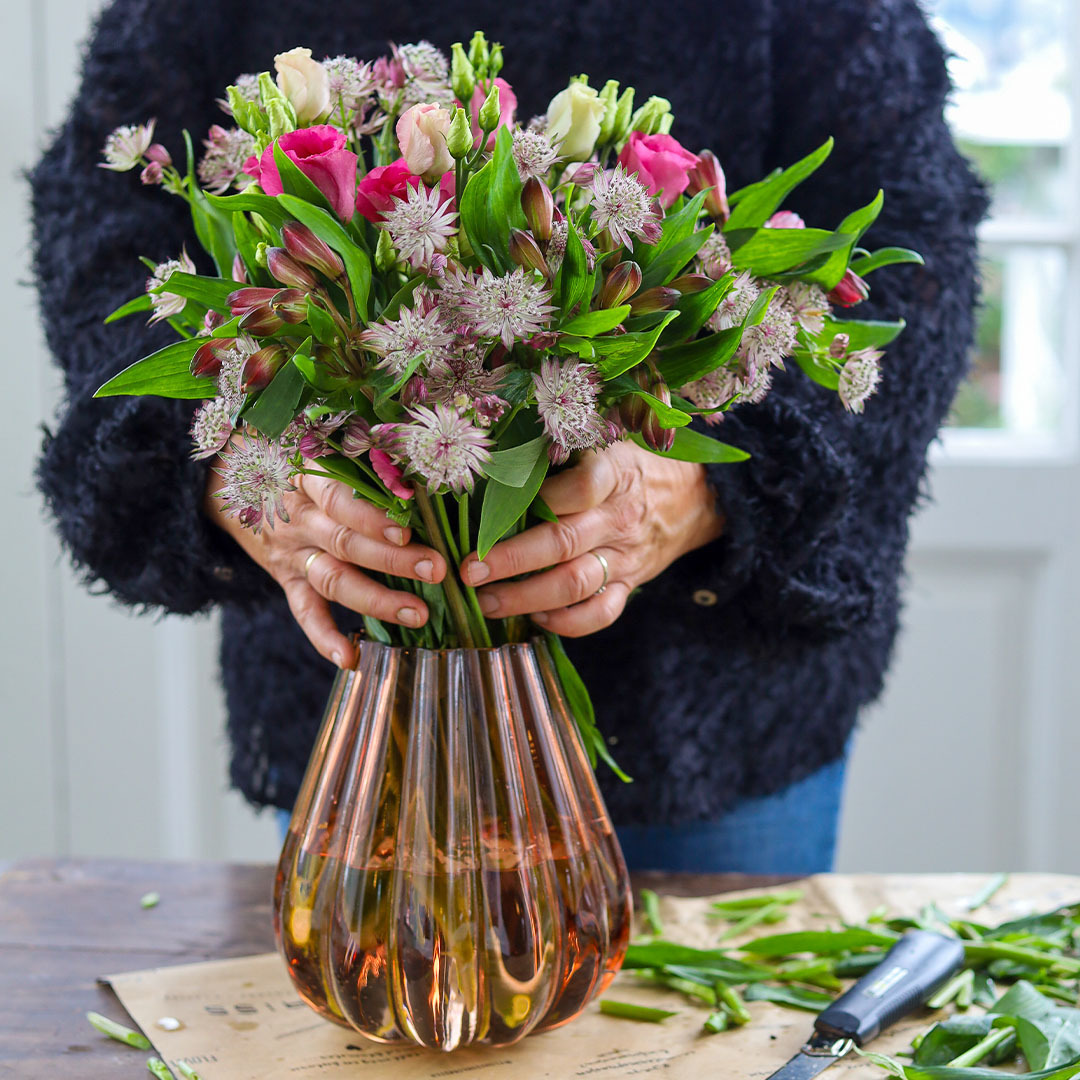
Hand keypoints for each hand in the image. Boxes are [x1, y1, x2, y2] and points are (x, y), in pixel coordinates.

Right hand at [205, 462, 445, 666]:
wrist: (229, 475)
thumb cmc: (292, 450)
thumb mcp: (317, 439)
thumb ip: (361, 450)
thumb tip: (420, 460)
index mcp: (306, 478)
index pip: (339, 498)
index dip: (372, 515)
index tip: (409, 526)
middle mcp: (297, 518)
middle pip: (345, 542)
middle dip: (392, 560)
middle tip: (435, 569)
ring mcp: (290, 552)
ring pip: (333, 580)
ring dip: (376, 601)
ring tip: (418, 614)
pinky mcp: (285, 578)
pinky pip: (303, 611)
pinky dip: (323, 637)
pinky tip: (348, 658)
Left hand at [459, 440, 723, 636]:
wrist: (693, 498)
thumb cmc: (631, 466)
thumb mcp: (607, 445)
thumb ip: (562, 454)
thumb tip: (498, 466)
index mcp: (614, 475)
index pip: (580, 487)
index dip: (539, 498)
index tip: (496, 507)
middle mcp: (619, 519)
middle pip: (564, 542)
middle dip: (510, 560)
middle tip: (470, 570)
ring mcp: (625, 556)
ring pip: (574, 584)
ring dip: (525, 598)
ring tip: (487, 602)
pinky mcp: (629, 585)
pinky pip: (600, 614)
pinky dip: (565, 623)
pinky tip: (535, 618)